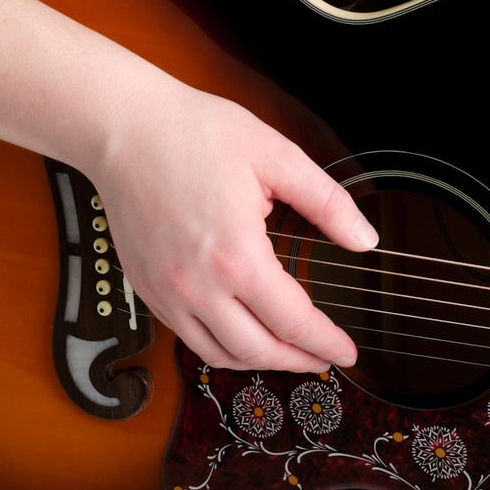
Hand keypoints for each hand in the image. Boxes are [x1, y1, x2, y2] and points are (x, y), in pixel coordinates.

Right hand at [84, 81, 374, 372]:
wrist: (125, 127)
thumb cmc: (194, 133)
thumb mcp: (277, 156)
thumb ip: (327, 202)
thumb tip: (364, 239)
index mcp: (236, 255)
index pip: (293, 322)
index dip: (326, 342)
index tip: (346, 351)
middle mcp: (197, 286)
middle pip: (257, 351)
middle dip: (297, 361)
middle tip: (322, 358)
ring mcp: (167, 292)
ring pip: (218, 354)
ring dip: (258, 361)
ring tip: (285, 352)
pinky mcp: (146, 288)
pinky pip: (186, 337)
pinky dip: (219, 346)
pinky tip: (238, 331)